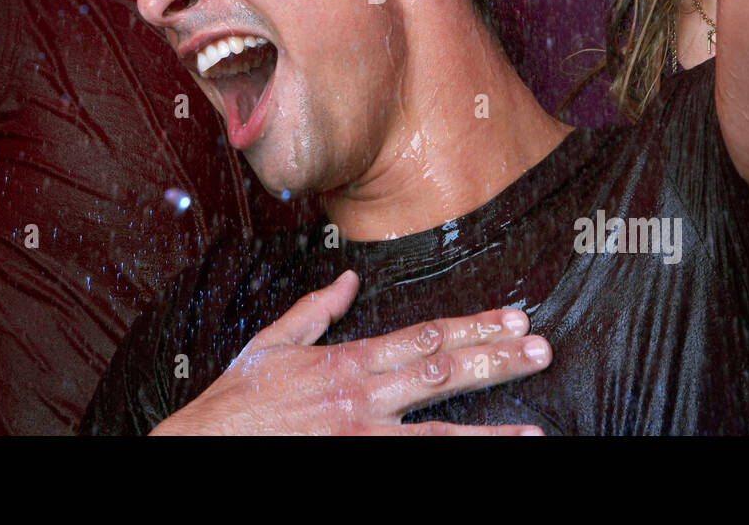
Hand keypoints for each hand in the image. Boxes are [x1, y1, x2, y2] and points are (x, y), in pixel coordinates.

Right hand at [150, 270, 551, 435]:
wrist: (207, 447)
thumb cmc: (238, 399)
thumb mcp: (273, 340)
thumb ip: (318, 309)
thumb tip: (351, 280)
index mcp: (347, 362)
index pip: (423, 337)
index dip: (471, 326)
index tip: (509, 317)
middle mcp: (363, 401)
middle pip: (442, 375)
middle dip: (495, 361)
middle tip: (541, 351)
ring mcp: (363, 441)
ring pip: (439, 435)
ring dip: (491, 433)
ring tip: (537, 432)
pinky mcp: (356, 469)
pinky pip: (413, 466)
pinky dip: (448, 464)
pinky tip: (481, 461)